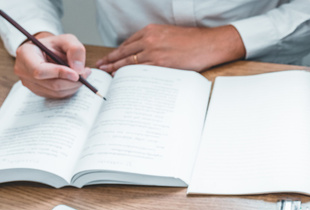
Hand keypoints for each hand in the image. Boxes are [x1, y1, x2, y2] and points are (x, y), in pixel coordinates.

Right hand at [14, 32, 90, 97]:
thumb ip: (75, 50)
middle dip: (72, 81)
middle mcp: (23, 70)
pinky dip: (69, 89)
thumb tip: (78, 69)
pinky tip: (74, 79)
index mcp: (25, 54)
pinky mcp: (38, 91)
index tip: (77, 74)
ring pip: (56, 92)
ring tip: (82, 74)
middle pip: (51, 84)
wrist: (47, 51)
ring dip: (73, 85)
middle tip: (86, 73)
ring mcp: (29, 83)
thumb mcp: (67, 40)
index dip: (59, 73)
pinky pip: (57, 95)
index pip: (40, 70)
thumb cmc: (55, 45)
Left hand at [96, 24, 245, 72]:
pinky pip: (141, 71)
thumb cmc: (193, 41)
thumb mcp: (169, 34)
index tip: (109, 58)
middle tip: (101, 67)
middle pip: (124, 52)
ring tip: (108, 75)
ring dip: (116, 69)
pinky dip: (130, 76)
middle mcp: (149, 39)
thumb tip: (143, 52)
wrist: (208, 44)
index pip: (127, 42)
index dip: (116, 52)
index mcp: (151, 30)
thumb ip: (154, 41)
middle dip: (111, 60)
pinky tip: (124, 80)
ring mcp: (154, 52)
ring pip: (129, 62)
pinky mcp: (161, 64)